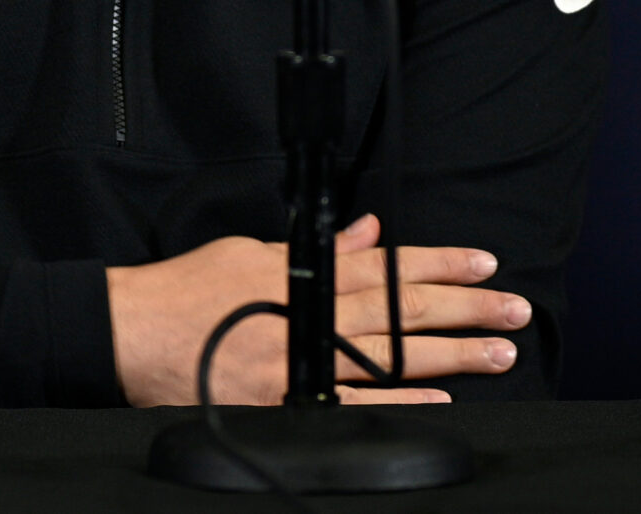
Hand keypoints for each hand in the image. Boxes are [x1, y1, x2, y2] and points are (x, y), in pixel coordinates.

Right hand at [104, 215, 527, 405]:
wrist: (128, 334)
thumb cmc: (182, 292)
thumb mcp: (247, 251)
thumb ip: (313, 248)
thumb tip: (367, 234)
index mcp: (300, 272)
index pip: (384, 264)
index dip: (438, 263)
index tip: (483, 264)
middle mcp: (305, 316)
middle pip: (399, 311)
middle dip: (462, 308)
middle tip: (512, 311)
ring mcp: (297, 365)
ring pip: (388, 358)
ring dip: (448, 356)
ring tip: (496, 354)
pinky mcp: (283, 404)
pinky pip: (351, 406)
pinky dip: (398, 405)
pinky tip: (438, 402)